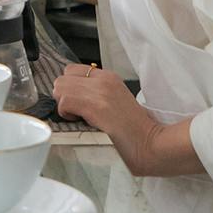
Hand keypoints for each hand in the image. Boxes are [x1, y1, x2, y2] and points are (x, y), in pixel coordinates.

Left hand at [53, 64, 201, 177]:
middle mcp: (103, 79)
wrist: (152, 143)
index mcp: (108, 77)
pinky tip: (78, 122)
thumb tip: (74, 98)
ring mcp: (100, 91)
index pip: (72, 70)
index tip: (75, 103)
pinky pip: (65, 101)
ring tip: (76, 117)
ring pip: (60, 87)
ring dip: (63, 105)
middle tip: (73, 112)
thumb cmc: (135, 130)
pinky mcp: (97, 106)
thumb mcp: (115, 101)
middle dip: (62, 96)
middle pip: (63, 77)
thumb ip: (97, 94)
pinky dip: (65, 113)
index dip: (68, 87)